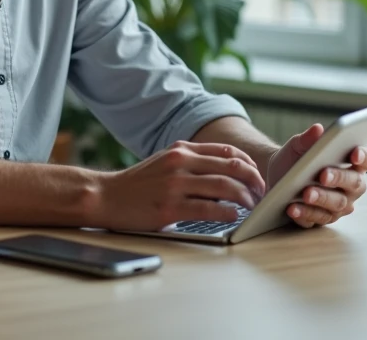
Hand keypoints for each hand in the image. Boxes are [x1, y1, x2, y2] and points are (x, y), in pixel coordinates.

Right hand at [95, 141, 266, 231]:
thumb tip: (224, 172)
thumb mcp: (164, 161)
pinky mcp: (170, 207)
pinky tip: (234, 216)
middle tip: (261, 192)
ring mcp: (175, 185)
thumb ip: (190, 162)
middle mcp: (180, 163)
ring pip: (224, 186)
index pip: (226, 151)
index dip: (248, 163)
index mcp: (181, 150)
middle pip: (231, 166)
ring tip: (251, 206)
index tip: (256, 175)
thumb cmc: (137, 183)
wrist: (105, 195)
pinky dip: (227, 212)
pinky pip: (208, 209)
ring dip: (244, 197)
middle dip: (253, 180)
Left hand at [266, 124, 366, 228]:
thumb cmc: (295, 158)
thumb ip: (308, 138)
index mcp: (351, 163)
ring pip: (337, 204)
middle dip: (339, 178)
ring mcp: (339, 205)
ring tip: (306, 193)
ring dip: (322, 198)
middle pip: (355, 183)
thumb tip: (318, 129)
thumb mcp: (297, 145)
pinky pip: (317, 218)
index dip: (365, 156)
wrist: (275, 175)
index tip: (354, 153)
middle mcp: (351, 186)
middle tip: (323, 175)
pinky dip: (305, 213)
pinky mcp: (323, 218)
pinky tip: (293, 208)